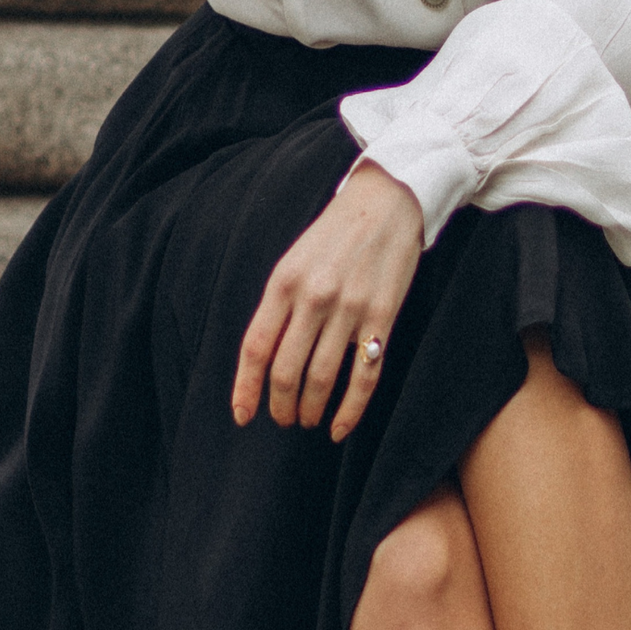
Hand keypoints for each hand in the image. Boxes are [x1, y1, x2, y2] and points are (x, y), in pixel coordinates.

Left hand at [233, 161, 424, 441]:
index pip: (257, 347)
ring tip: (307, 419)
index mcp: (284, 281)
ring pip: (323, 378)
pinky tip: (340, 427)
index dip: (246, 387)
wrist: (387, 202)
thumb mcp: (294, 260)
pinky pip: (364, 376)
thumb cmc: (334, 234)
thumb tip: (264, 359)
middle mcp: (314, 297)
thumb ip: (279, 305)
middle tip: (283, 418)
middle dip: (280, 405)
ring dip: (311, 409)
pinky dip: (350, 409)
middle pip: (286, 370)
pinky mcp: (382, 316)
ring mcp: (350, 308)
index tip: (243, 415)